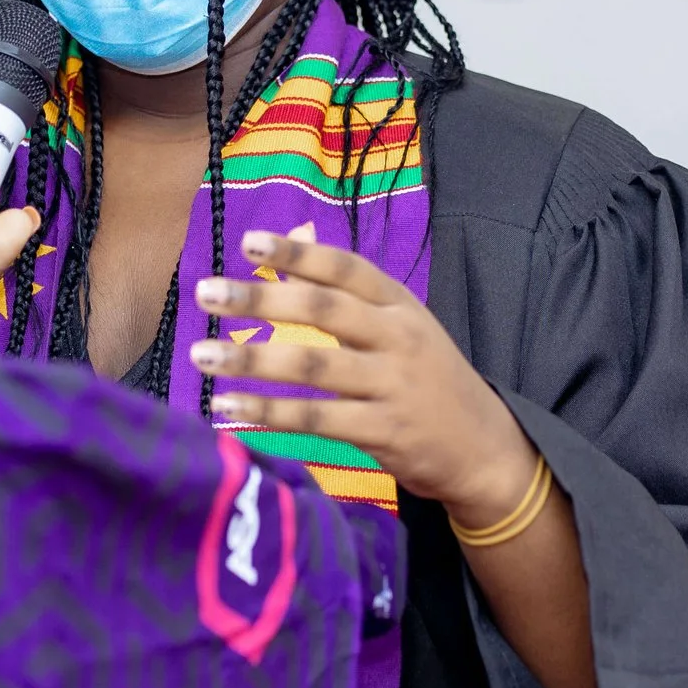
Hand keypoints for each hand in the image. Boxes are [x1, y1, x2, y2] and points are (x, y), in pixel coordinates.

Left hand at [190, 229, 539, 527]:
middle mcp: (398, 337)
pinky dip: (269, 414)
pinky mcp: (384, 432)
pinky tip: (229, 409)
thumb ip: (349, 293)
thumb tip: (294, 241)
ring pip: (312, 367)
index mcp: (400, 304)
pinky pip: (316, 420)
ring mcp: (392, 385)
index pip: (344, 268)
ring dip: (252, 359)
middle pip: (323, 310)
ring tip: (203, 355)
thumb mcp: (402, 325)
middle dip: (262, 298)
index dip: (297, 253)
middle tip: (206, 293)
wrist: (485, 447)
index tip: (248, 241)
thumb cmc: (428, 378)